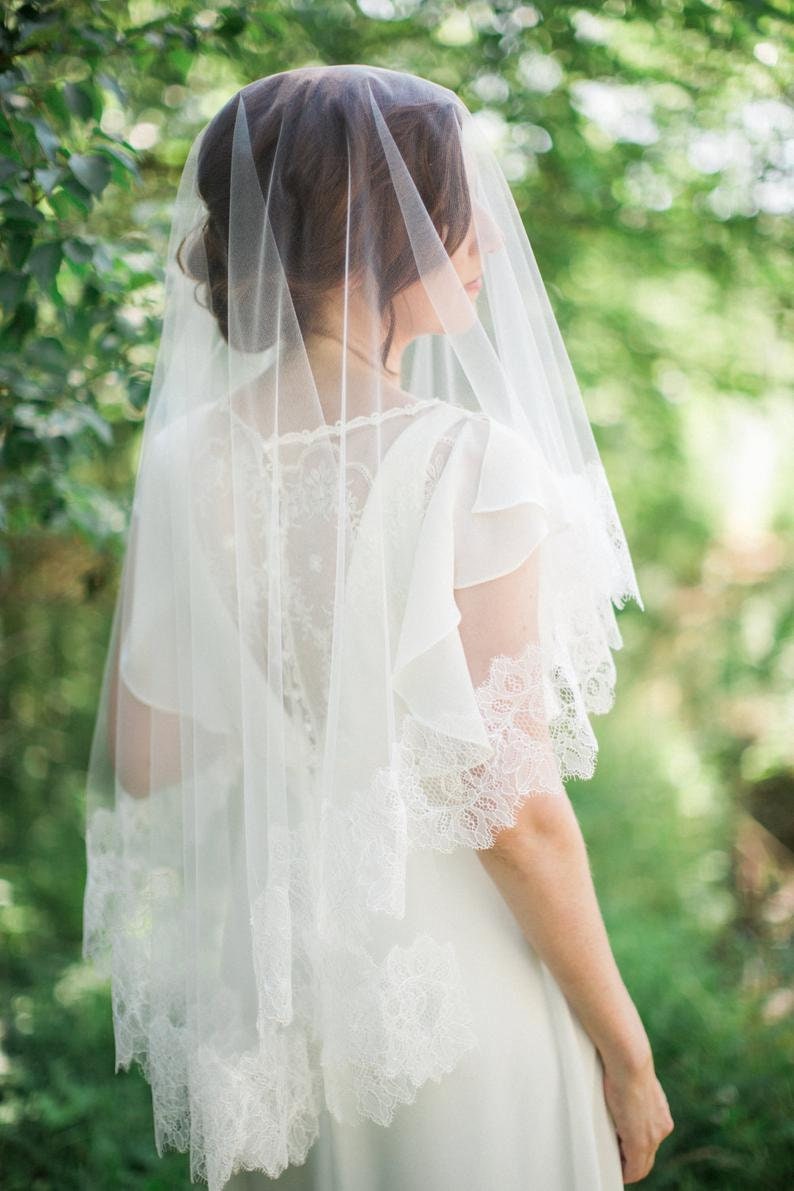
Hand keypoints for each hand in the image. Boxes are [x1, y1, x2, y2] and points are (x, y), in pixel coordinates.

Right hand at [602, 1052, 673, 1183]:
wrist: (629, 1059)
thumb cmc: (626, 1062)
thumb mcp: (631, 1082)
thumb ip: (631, 1094)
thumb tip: (618, 1090)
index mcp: (659, 1114)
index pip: (650, 1142)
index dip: (634, 1149)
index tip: (620, 1147)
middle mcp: (661, 1128)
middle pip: (647, 1158)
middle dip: (631, 1162)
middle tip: (615, 1160)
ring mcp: (653, 1136)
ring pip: (642, 1164)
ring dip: (627, 1165)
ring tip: (613, 1163)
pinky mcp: (639, 1141)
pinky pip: (635, 1170)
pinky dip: (625, 1173)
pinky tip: (616, 1171)